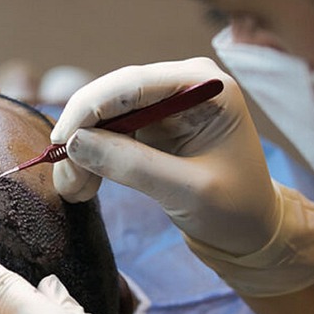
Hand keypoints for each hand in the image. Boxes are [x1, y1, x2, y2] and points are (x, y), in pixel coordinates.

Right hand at [51, 58, 313, 294]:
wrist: (252, 230)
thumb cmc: (235, 209)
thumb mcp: (188, 192)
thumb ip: (134, 165)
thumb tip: (75, 144)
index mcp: (205, 85)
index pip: (134, 83)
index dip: (90, 108)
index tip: (60, 141)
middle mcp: (181, 83)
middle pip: (112, 95)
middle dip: (82, 134)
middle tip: (63, 176)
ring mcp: (164, 102)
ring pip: (102, 115)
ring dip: (81, 150)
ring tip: (76, 190)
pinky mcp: (150, 124)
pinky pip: (107, 132)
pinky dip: (90, 157)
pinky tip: (83, 184)